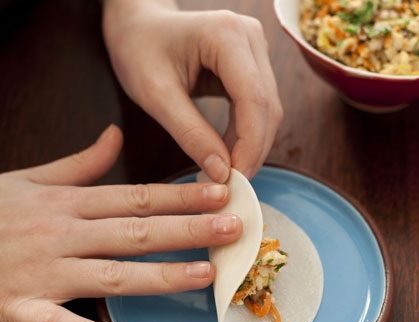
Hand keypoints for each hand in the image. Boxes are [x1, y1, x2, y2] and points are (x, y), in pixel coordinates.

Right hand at [0, 125, 241, 321]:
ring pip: (111, 274)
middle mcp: (64, 234)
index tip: (220, 193)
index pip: (138, 197)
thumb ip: (81, 162)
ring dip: (159, 276)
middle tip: (232, 227)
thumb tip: (116, 135)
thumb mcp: (34, 177)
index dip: (181, 196)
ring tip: (203, 274)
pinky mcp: (20, 307)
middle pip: (136, 232)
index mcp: (70, 203)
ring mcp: (44, 272)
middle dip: (187, 230)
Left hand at [102, 0, 282, 181]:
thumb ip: (190, 133)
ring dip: (251, 147)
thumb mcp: (155, 94)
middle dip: (252, 152)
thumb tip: (221, 172)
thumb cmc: (137, 49)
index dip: (249, 146)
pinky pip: (256, 109)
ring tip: (227, 173)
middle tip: (232, 185)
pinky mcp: (250, 66)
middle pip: (267, 108)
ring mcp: (253, 51)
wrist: (136, 26)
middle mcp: (250, 39)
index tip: (234, 180)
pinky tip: (228, 154)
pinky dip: (245, 136)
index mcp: (227, 36)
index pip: (254, 100)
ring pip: (267, 111)